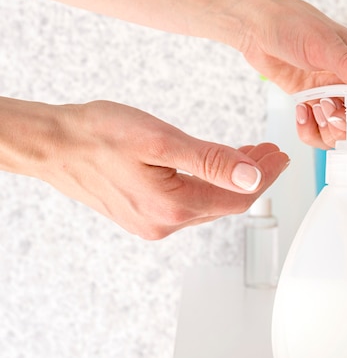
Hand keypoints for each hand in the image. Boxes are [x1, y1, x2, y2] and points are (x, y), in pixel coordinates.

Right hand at [5, 99, 288, 238]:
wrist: (55, 144)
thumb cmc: (99, 134)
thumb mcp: (162, 141)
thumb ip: (211, 160)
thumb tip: (252, 176)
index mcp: (173, 206)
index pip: (237, 197)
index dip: (265, 176)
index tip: (281, 156)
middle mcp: (164, 223)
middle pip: (225, 203)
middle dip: (252, 177)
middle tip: (269, 152)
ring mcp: (152, 222)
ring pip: (207, 203)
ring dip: (231, 180)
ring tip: (248, 154)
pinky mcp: (142, 214)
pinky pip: (187, 203)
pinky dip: (207, 185)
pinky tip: (213, 168)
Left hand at [239, 0, 346, 150]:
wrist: (260, 28)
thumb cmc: (292, 25)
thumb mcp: (321, 44)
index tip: (345, 121)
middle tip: (326, 114)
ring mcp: (341, 99)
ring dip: (326, 132)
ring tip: (311, 106)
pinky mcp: (321, 107)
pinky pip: (322, 135)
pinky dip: (310, 131)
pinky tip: (300, 109)